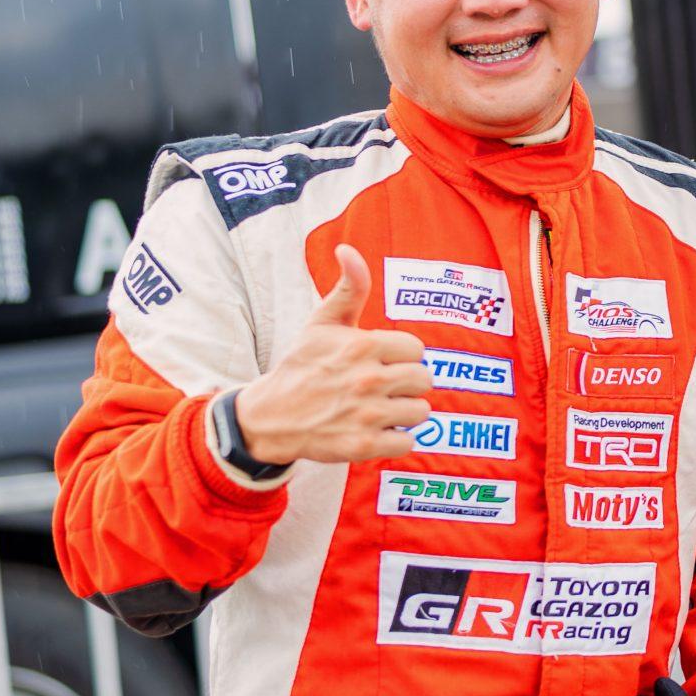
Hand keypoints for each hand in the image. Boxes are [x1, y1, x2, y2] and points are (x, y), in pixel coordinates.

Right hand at [232, 246, 435, 464]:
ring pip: (421, 411)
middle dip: (406, 383)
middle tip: (381, 386)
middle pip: (425, 380)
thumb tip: (348, 250)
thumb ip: (348, 287)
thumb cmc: (303, 364)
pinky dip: (395, 439)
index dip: (401, 356)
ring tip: (378, 408)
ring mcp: (366, 414)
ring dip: (403, 411)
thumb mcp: (322, 322)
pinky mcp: (363, 445)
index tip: (380, 360)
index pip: (417, 349)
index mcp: (362, 345)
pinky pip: (407, 441)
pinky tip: (374, 429)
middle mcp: (368, 379)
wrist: (270, 416)